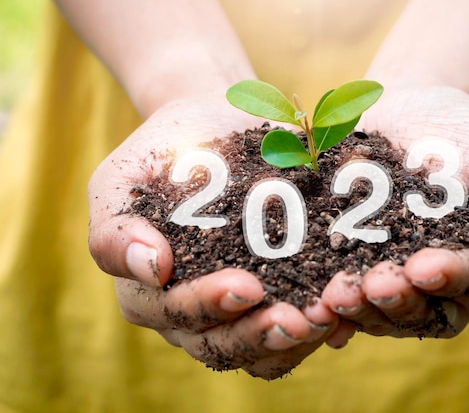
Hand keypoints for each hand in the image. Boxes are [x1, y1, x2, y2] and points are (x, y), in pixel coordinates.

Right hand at [88, 98, 341, 378]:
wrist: (215, 127)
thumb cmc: (165, 152)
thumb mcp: (123, 177)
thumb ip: (116, 226)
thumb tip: (150, 268)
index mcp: (148, 291)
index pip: (175, 313)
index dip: (208, 305)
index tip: (247, 286)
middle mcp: (190, 312)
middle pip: (221, 344)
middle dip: (259, 334)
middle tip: (298, 318)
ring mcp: (235, 311)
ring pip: (260, 351)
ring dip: (295, 342)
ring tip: (326, 318)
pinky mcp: (276, 298)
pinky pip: (294, 332)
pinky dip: (318, 330)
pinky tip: (342, 316)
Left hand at [321, 86, 468, 337]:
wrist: (413, 110)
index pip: (467, 282)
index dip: (447, 277)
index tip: (425, 266)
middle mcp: (432, 286)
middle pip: (418, 307)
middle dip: (397, 298)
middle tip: (375, 285)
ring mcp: (388, 277)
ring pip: (376, 307)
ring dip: (357, 307)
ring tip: (336, 296)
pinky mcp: (348, 265)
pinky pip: (337, 290)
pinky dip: (326, 305)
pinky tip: (312, 309)